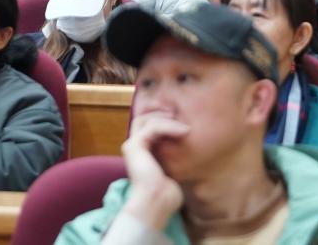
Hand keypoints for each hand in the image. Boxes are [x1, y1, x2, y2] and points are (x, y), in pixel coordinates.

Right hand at [120, 113, 189, 229]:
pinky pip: (153, 127)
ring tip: (186, 128)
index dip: (161, 118)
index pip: (145, 125)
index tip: (180, 120)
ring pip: (147, 120)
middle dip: (160, 113)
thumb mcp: (171, 167)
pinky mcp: (135, 146)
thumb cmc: (166, 192)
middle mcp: (132, 147)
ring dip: (168, 120)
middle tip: (179, 117)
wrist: (156, 203)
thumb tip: (186, 141)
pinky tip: (184, 132)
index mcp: (139, 152)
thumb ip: (172, 153)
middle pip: (142, 118)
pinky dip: (169, 127)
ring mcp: (131, 146)